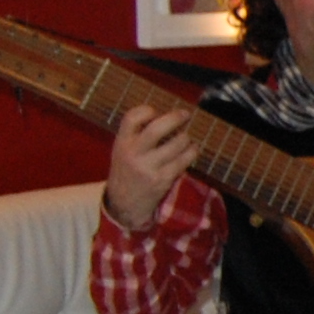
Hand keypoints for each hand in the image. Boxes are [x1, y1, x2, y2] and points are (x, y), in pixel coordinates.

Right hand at [103, 104, 195, 230]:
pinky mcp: (163, 179)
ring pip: (176, 144)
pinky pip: (183, 160)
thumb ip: (136, 134)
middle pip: (156, 129)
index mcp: (122, 143)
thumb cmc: (127, 171)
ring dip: (186, 137)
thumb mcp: (123, 150)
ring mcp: (149, 167)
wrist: (123, 204)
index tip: (155, 111)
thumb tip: (166, 115)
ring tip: (187, 136)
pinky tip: (192, 149)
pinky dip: (192, 151)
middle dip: (174, 118)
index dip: (146, 110)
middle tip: (185, 114)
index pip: (131, 118)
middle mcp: (134, 153)